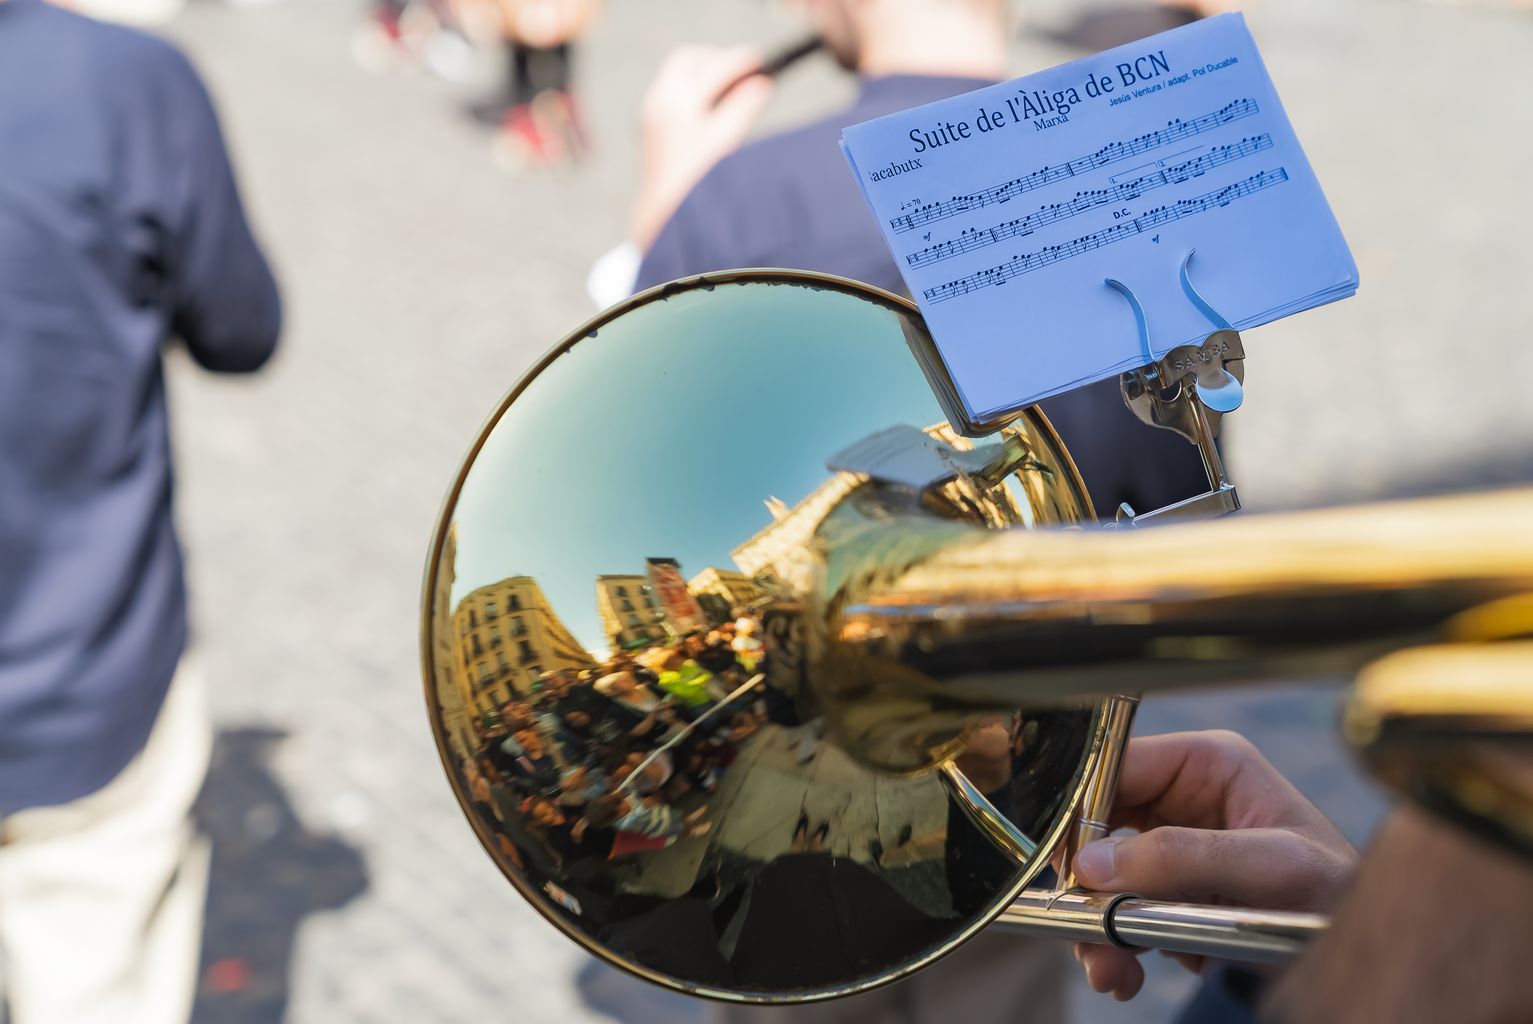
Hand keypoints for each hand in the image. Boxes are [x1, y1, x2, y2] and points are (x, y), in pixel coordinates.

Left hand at [629, 46, 773, 248]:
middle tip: (745, 73)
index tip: (760, 62)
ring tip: (731, 88)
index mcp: (678, 105)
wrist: (663, 211)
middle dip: (719, 59)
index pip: (713, 67)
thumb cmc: (696, 182)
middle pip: (690, 59)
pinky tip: (712, 104)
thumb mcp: (725, 141)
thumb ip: (743, 108)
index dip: (740, 62)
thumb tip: (762, 84)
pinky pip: (673, 87)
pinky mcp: (652, 119)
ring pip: (679, 71)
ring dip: (706, 71)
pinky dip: (694, 86)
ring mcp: (653, 109)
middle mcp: (660, 101)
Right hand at [1070, 730, 1356, 1000]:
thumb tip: (1095, 863)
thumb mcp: (1271, 869)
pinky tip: (1132, 971)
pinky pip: (1123, 908)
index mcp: (1206, 764)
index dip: (1082, 813)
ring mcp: (1175, 845)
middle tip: (1086, 934)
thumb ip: (1184, 858)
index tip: (1068, 868)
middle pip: (1099, 826)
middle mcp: (1183, 797)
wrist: (1361, 951)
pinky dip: (1119, 945)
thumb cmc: (1338, 894)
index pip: (1115, 767)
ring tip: (1111, 971)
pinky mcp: (1173, 889)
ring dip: (1100, 926)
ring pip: (1104, 875)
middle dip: (1088, 885)